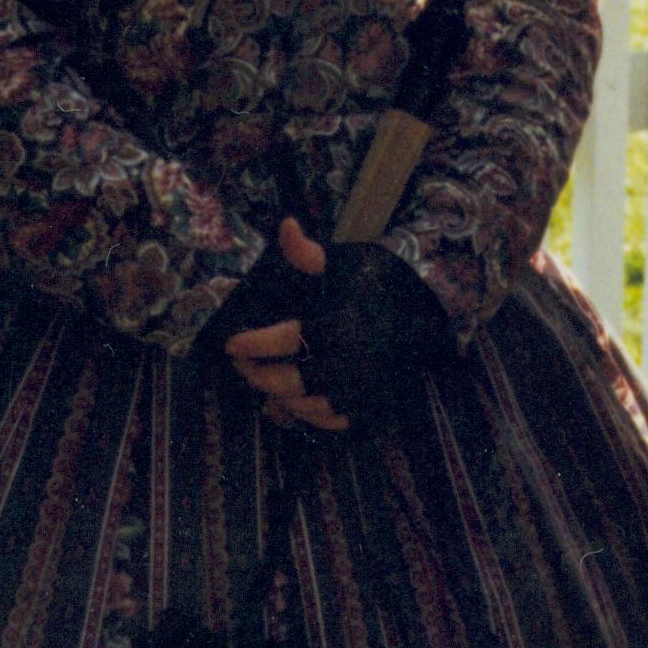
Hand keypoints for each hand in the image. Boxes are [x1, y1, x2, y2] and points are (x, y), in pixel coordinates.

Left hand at [224, 219, 351, 432]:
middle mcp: (350, 362)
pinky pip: (331, 422)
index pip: (287, 339)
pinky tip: (291, 401)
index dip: (254, 344)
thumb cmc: (368, 290)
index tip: (230, 344)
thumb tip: (286, 225)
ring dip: (279, 397)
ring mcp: (360, 389)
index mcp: (340, 325)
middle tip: (240, 364)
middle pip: (291, 381)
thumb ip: (308, 253)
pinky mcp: (368, 407)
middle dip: (258, 374)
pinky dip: (308, 415)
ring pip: (308, 406)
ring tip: (263, 380)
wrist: (416, 318)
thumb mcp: (339, 266)